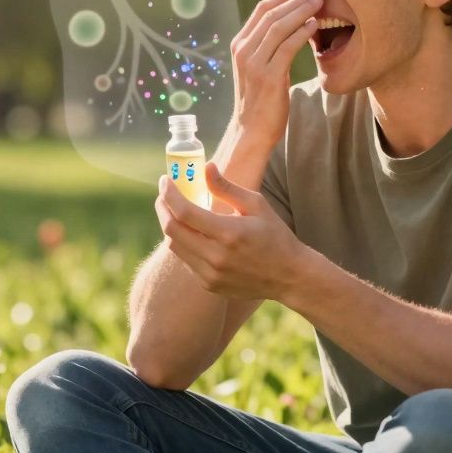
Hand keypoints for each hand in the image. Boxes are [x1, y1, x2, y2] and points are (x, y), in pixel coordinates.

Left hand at [154, 163, 306, 299]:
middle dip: (163, 208)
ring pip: (175, 246)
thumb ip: (227, 187)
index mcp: (229, 233)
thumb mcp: (256, 205)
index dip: (169, 194)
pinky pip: (186, 260)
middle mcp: (216, 257)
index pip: (185, 212)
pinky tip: (191, 232)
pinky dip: (183, 243)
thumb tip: (206, 167)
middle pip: (172, 230)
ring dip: (170, 225)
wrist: (288, 276)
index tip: (164, 180)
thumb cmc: (275, 235)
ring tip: (174, 210)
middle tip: (164, 195)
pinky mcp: (209, 285)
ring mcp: (211, 274)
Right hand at [228, 0, 320, 149]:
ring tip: (319, 3)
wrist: (252, 131)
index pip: (262, 10)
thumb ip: (269, 46)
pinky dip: (302, 32)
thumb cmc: (262, 99)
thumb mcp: (261, 67)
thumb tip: (291, 24)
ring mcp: (253, 63)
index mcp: (240, 45)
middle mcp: (243, 50)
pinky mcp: (268, 76)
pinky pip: (287, 46)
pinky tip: (314, 25)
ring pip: (278, 26)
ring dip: (301, 11)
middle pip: (270, 13)